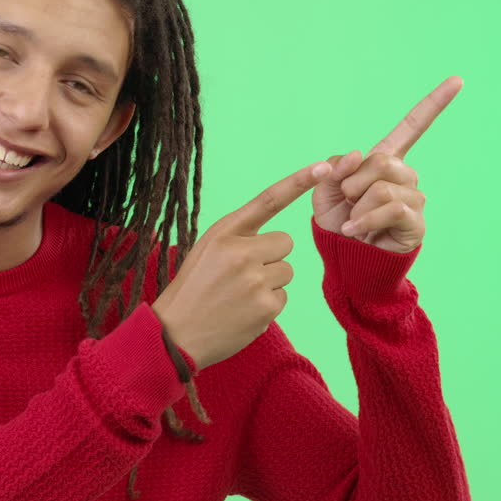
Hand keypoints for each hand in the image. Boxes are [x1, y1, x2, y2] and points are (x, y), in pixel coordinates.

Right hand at [151, 160, 333, 370]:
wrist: (176, 333)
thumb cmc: (194, 289)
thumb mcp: (207, 250)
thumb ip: (239, 238)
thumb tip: (278, 242)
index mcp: (224, 232)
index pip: (268, 200)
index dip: (298, 181)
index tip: (323, 167)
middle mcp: (241, 252)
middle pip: (286, 242)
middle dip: (272, 256)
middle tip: (243, 274)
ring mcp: (255, 280)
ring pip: (287, 271)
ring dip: (270, 282)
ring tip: (239, 295)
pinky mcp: (266, 307)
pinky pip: (283, 297)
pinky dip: (268, 305)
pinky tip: (243, 311)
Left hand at [312, 76, 463, 253]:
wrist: (343, 259)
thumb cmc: (336, 222)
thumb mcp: (324, 190)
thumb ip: (335, 167)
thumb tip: (359, 154)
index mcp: (385, 159)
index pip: (413, 126)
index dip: (434, 103)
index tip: (458, 80)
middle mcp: (404, 175)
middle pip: (382, 161)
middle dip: (353, 183)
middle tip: (346, 202)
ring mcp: (413, 198)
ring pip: (383, 187)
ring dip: (357, 206)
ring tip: (352, 221)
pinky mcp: (415, 222)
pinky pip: (393, 208)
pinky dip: (366, 220)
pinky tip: (355, 231)